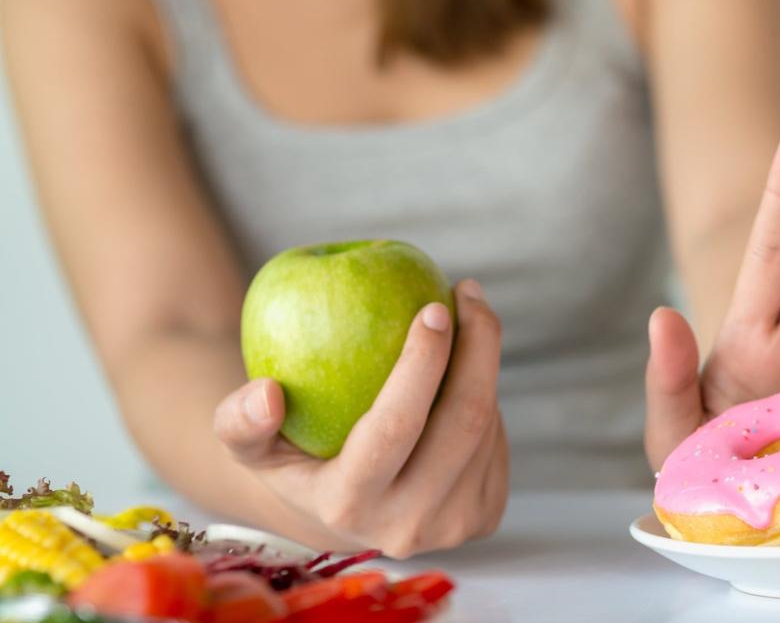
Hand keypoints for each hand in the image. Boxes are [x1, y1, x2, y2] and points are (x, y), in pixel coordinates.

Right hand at [213, 280, 507, 557]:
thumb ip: (238, 421)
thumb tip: (266, 393)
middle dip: (478, 346)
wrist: (344, 513)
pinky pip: (497, 441)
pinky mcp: (484, 517)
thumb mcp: (250, 445)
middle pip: (463, 422)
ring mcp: (452, 527)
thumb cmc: (293, 456)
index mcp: (347, 506)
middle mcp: (405, 526)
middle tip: (468, 294)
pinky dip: (487, 394)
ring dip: (484, 363)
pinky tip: (469, 364)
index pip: (395, 427)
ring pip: (487, 427)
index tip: (434, 307)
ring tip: (468, 318)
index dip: (422, 363)